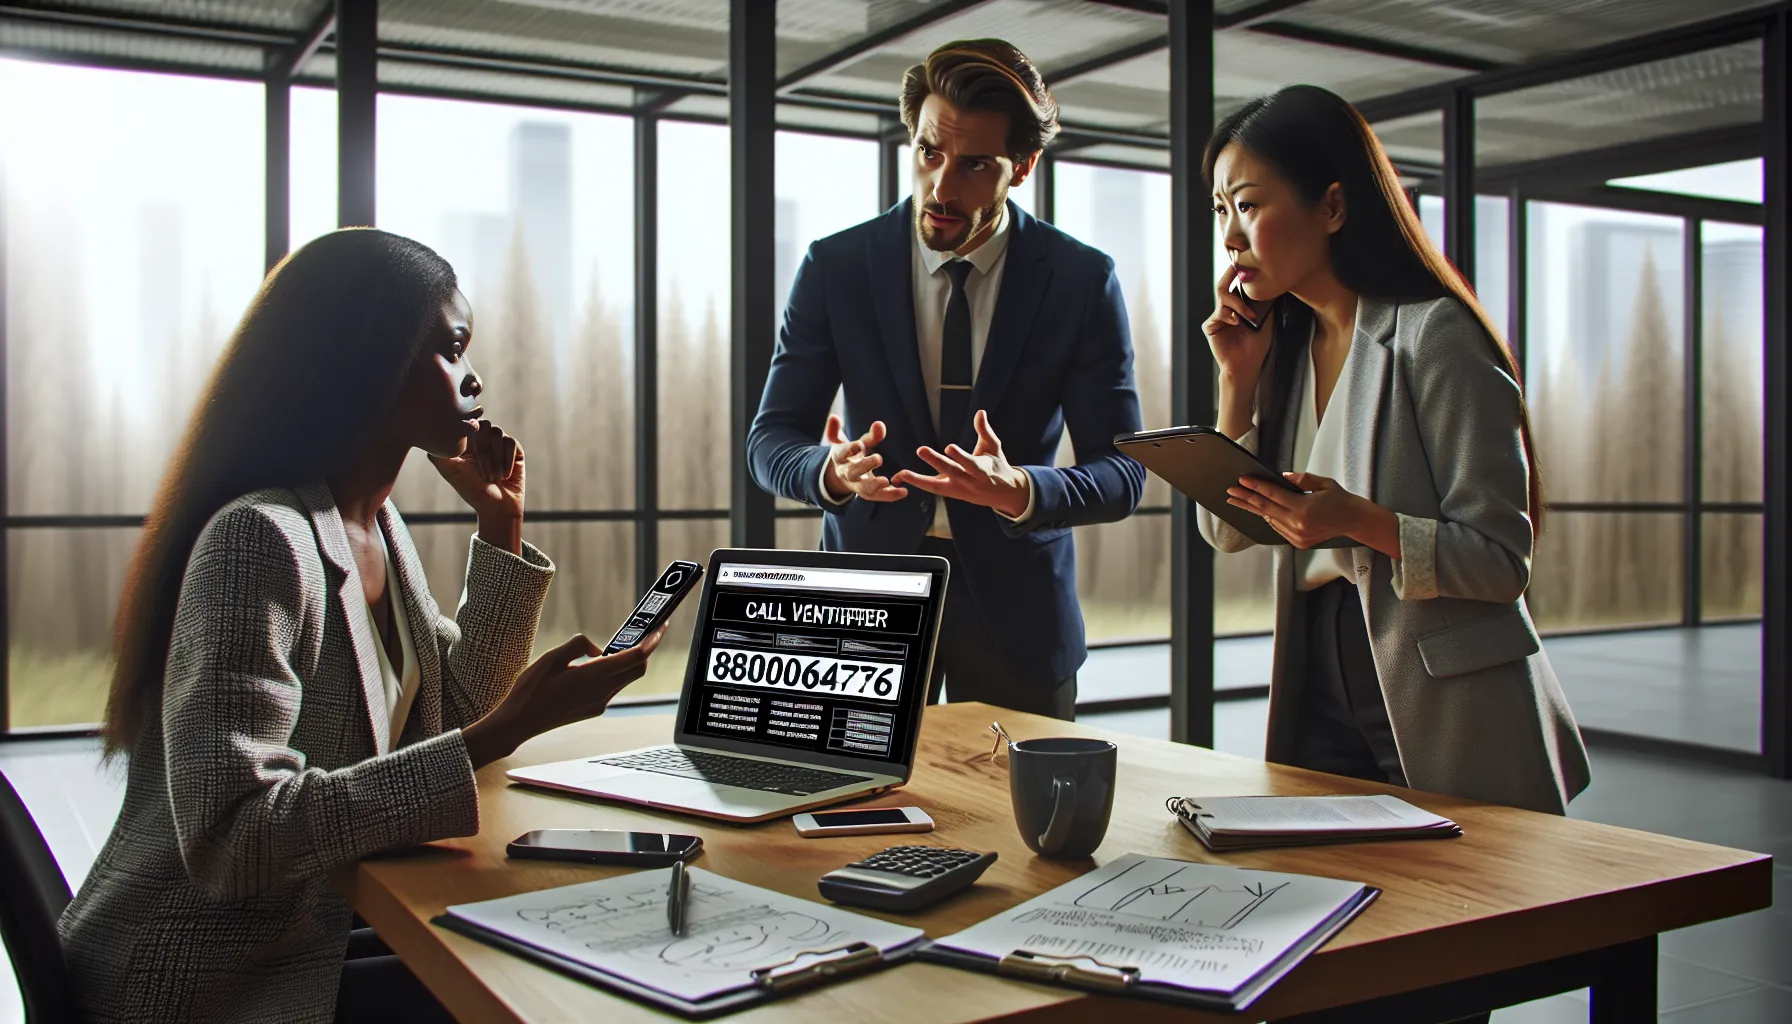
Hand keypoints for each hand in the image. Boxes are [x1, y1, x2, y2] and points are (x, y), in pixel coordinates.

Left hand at [430, 420, 523, 521]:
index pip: (467, 423)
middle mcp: (483, 439)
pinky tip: (505, 476)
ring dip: (496, 458)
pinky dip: (507, 461)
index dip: (468, 433)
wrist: (497, 507)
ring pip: (498, 433)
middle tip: (484, 475)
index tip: (469, 451)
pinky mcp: (515, 449)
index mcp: (467, 442)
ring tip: (494, 478)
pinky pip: (511, 443)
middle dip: (484, 451)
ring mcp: (499, 443)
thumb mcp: (450, 472)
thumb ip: (438, 453)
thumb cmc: (472, 490)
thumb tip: (431, 434)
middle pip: (484, 425)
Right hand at [462, 626, 665, 768]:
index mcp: (593, 676)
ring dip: (627, 662)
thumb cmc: (530, 689)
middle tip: (641, 633)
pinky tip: (595, 666)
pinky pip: (612, 688)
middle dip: (644, 650)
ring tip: (616, 646)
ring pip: (626, 679)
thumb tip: (599, 650)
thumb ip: (579, 645)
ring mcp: (599, 703)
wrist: (518, 723)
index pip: (635, 657)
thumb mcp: (551, 657)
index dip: (651, 641)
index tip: (660, 628)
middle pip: (637, 669)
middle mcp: (602, 692)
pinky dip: (613, 673)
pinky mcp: (593, 709)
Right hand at [822, 414, 907, 502]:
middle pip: (852, 472)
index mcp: (841, 458)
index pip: (842, 453)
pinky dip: (890, 495)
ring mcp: (857, 485)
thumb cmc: (852, 454)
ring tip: (886, 481)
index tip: (859, 444)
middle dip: (864, 465)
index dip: (850, 449)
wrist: (842, 476)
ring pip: (863, 488)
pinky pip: (878, 497)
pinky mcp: (867, 494)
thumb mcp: (859, 443)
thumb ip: (870, 436)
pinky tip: (904, 491)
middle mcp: (847, 473)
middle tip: (878, 459)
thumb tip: (879, 424)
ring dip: (875, 485)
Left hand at [892, 409, 1029, 518]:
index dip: (960, 457)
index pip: (970, 463)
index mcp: (982, 470)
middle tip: (921, 450)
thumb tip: (980, 412)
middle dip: (936, 462)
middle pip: (951, 472)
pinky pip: (932, 489)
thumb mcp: (993, 447)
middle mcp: (969, 482)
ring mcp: (958, 490)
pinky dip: (918, 483)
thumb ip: (984, 430)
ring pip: (937, 486)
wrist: (1003, 493)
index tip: (949, 447)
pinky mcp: (951, 493)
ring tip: (901, 474)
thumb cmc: (997, 465)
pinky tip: (902, 477)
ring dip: (918, 480)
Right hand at [1204, 263, 1275, 384]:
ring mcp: (1217, 316)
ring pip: (1222, 297)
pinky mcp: (1210, 326)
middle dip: (1231, 273)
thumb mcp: (1266, 319)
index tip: (1247, 258)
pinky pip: (1218, 314)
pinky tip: (1237, 322)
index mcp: (1237, 305)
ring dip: (1238, 304)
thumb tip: (1276, 281)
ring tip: (1249, 316)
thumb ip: (1265, 302)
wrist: (1246, 365)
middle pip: (1224, 284)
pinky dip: (1229, 316)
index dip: (1240, 272)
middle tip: (1238, 263)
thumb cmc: (1257, 344)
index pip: (1236, 284)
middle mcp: (1225, 308)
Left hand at [1227, 472, 1369, 550]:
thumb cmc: (1339, 499)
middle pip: (1265, 508)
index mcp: (1304, 508)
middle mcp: (1298, 524)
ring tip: (1238, 500)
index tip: (1242, 480)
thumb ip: (1301, 479)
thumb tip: (1280, 477)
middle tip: (1230, 491)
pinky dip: (1269, 518)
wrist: (1353, 521)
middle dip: (1245, 499)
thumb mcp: (1323, 483)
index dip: (1255, 487)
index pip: (1273, 495)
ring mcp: (1297, 536)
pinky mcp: (1298, 543)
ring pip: (1269, 519)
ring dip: (1254, 509)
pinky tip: (1259, 510)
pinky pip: (1278, 528)